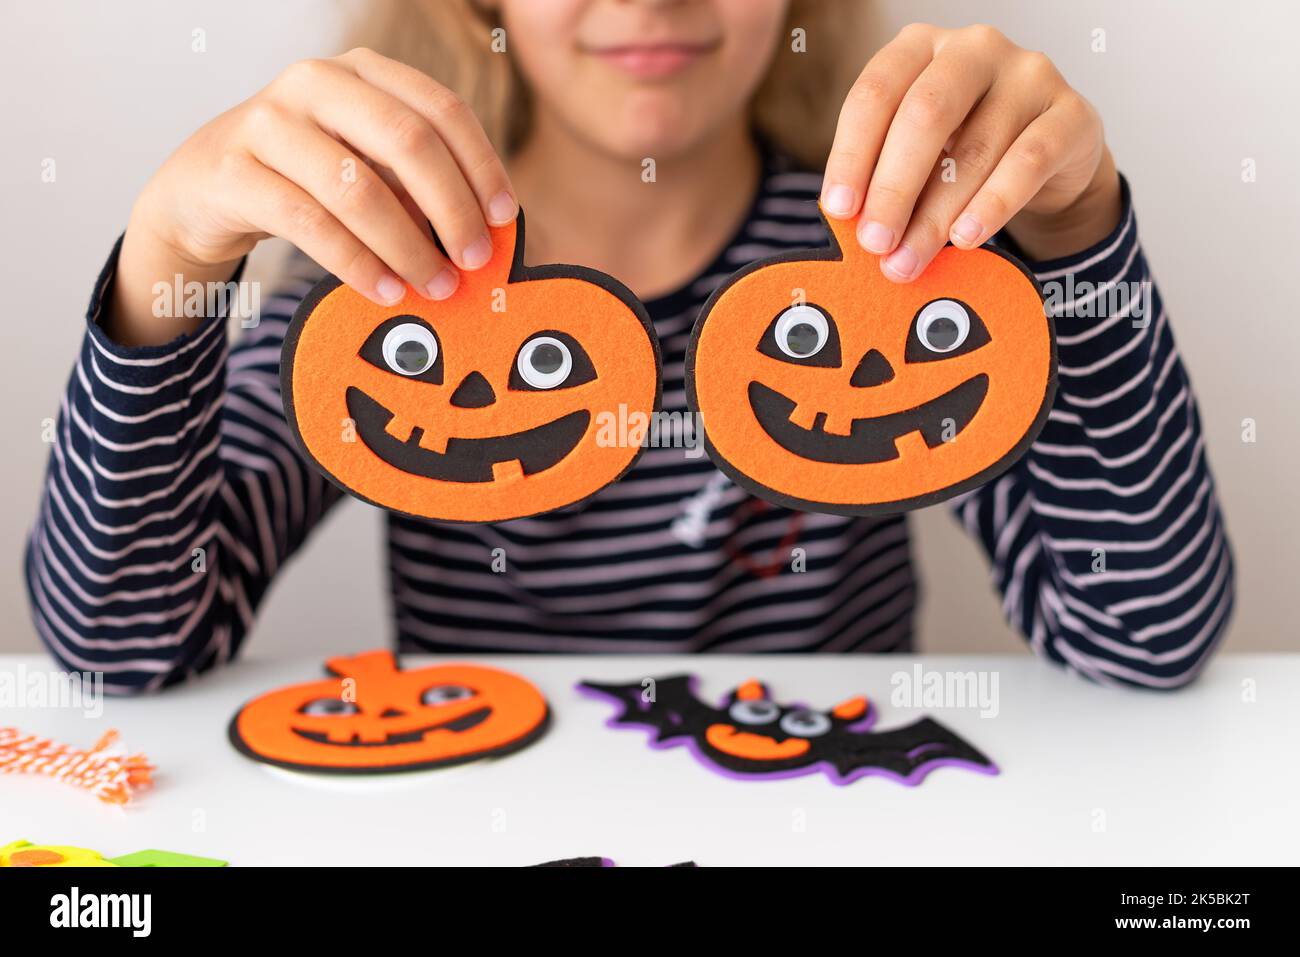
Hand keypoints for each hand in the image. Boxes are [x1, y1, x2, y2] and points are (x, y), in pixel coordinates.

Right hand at [111, 48, 515, 343]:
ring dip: (408, 248)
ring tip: (436, 287)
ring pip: (359, 189)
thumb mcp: (367, 167)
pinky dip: (357, 265)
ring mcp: (268, 121)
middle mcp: (314, 82)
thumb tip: (486, 233)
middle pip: (408, 142)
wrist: (203, 189)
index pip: (441, 109)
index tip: (504, 218)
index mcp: (361, 73)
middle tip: (475, 260)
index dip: (481, 165)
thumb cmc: (306, 179)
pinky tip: (385, 291)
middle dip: (451, 208)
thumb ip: (419, 187)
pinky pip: (310, 224)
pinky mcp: (234, 170)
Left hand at [820, 23, 1120, 279]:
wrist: (1051, 154)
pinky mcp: (1071, 114)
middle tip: (874, 243)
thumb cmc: (965, 148)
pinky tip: (966, 238)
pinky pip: (1028, 163)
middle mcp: (974, 48)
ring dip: (935, 216)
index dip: (851, 155)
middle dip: (892, 188)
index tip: (838, 210)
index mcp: (921, 47)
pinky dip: (992, 206)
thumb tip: (852, 226)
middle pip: (924, 115)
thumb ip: (884, 175)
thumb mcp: (918, 151)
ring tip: (909, 260)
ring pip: (974, 149)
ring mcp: (1029, 75)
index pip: (875, 94)